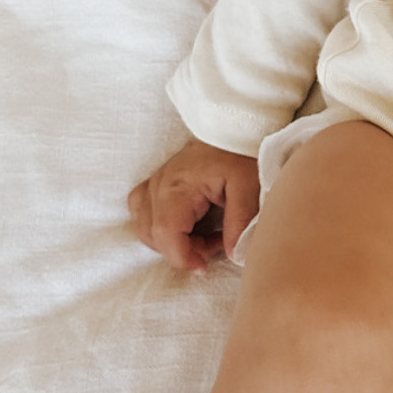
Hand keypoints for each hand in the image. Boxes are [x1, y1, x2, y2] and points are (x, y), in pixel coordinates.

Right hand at [128, 138, 260, 270]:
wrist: (233, 126)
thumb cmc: (241, 154)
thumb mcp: (249, 186)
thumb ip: (240, 222)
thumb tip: (232, 254)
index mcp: (179, 185)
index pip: (165, 233)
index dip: (181, 257)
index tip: (204, 265)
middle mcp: (159, 184)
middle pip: (152, 234)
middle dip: (182, 250)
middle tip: (216, 244)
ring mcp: (154, 182)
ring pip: (144, 226)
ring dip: (171, 240)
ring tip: (206, 235)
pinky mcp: (156, 182)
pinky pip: (143, 211)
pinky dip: (159, 226)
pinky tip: (186, 226)